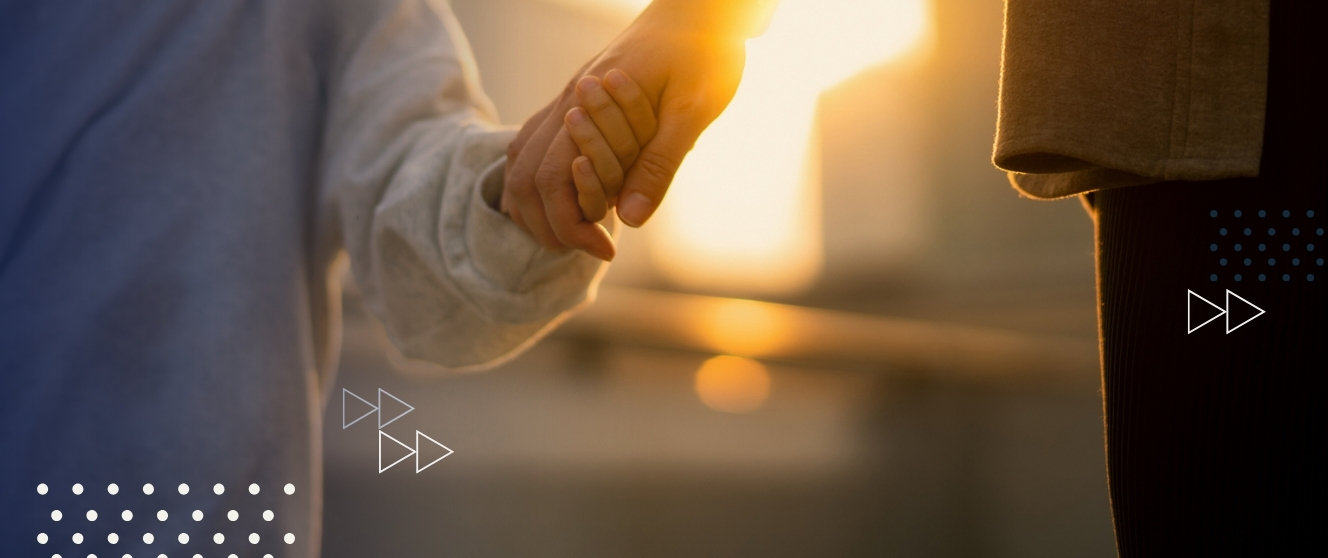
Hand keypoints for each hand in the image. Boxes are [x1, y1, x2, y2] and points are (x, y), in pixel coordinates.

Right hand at [502, 0, 765, 260]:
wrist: (698, 9)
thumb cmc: (704, 51)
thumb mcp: (693, 109)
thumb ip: (660, 161)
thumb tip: (628, 218)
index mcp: (589, 102)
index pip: (554, 179)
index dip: (573, 225)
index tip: (606, 250)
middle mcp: (567, 101)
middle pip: (525, 177)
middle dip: (548, 226)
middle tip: (588, 251)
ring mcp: (564, 99)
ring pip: (521, 163)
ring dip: (536, 208)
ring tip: (572, 237)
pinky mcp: (573, 101)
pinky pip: (533, 146)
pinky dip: (536, 183)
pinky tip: (559, 205)